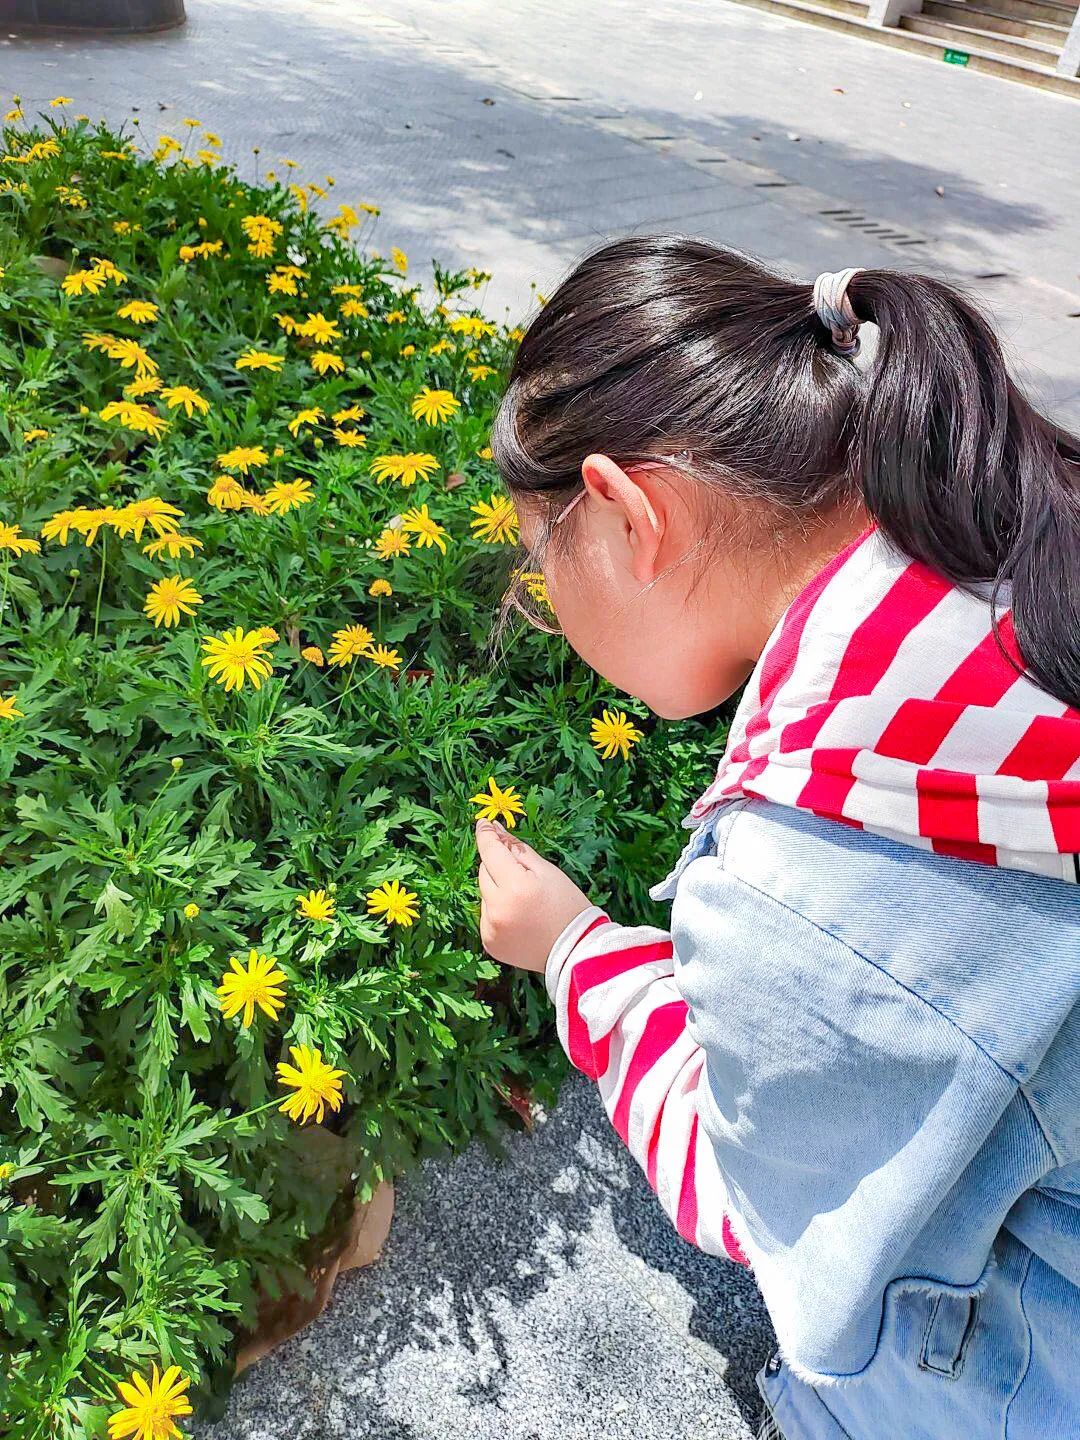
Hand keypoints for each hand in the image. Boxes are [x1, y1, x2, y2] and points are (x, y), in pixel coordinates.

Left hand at [475, 819, 592, 972]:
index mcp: (515, 887)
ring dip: (497, 890)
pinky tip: (518, 916)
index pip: (490, 851)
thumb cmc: (568, 906)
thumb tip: (496, 831)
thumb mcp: (547, 871)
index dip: (486, 835)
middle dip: (498, 866)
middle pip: (485, 872)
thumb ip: (518, 850)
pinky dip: (497, 910)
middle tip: (522, 873)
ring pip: (484, 894)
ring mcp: (491, 929)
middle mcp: (497, 909)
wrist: (576, 950)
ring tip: (524, 900)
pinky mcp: (489, 943)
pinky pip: (486, 915)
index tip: (484, 823)